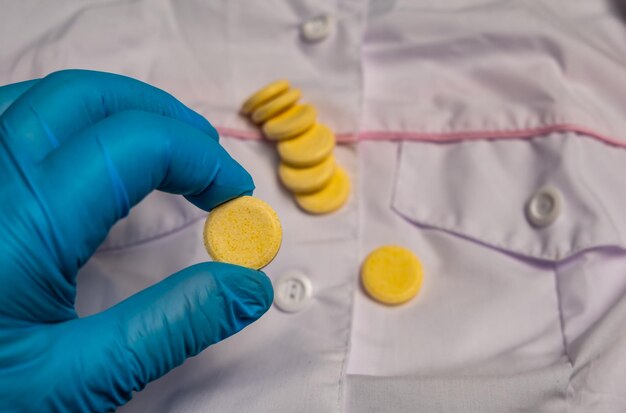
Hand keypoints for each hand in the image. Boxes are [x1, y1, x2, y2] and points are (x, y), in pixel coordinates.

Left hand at [0, 70, 272, 411]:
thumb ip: (171, 326)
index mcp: (24, 220)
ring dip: (119, 111)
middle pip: (91, 97)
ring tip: (162, 150)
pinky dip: (70, 122)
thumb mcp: (76, 381)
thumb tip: (249, 287)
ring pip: (47, 96)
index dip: (202, 160)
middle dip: (165, 119)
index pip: (137, 142)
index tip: (234, 198)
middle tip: (206, 163)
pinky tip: (89, 156)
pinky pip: (12, 117)